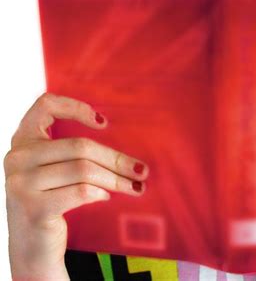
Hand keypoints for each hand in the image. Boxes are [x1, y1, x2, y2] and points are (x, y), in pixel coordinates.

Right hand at [3, 92, 148, 278]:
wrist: (31, 247)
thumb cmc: (51, 199)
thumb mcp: (53, 168)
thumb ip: (72, 150)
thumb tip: (124, 149)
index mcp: (22, 140)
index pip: (45, 105)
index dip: (76, 107)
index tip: (104, 123)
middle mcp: (17, 158)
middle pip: (80, 146)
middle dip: (116, 159)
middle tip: (141, 170)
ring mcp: (22, 184)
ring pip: (84, 170)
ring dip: (116, 179)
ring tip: (134, 186)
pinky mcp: (34, 208)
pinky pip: (81, 191)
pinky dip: (100, 192)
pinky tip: (105, 196)